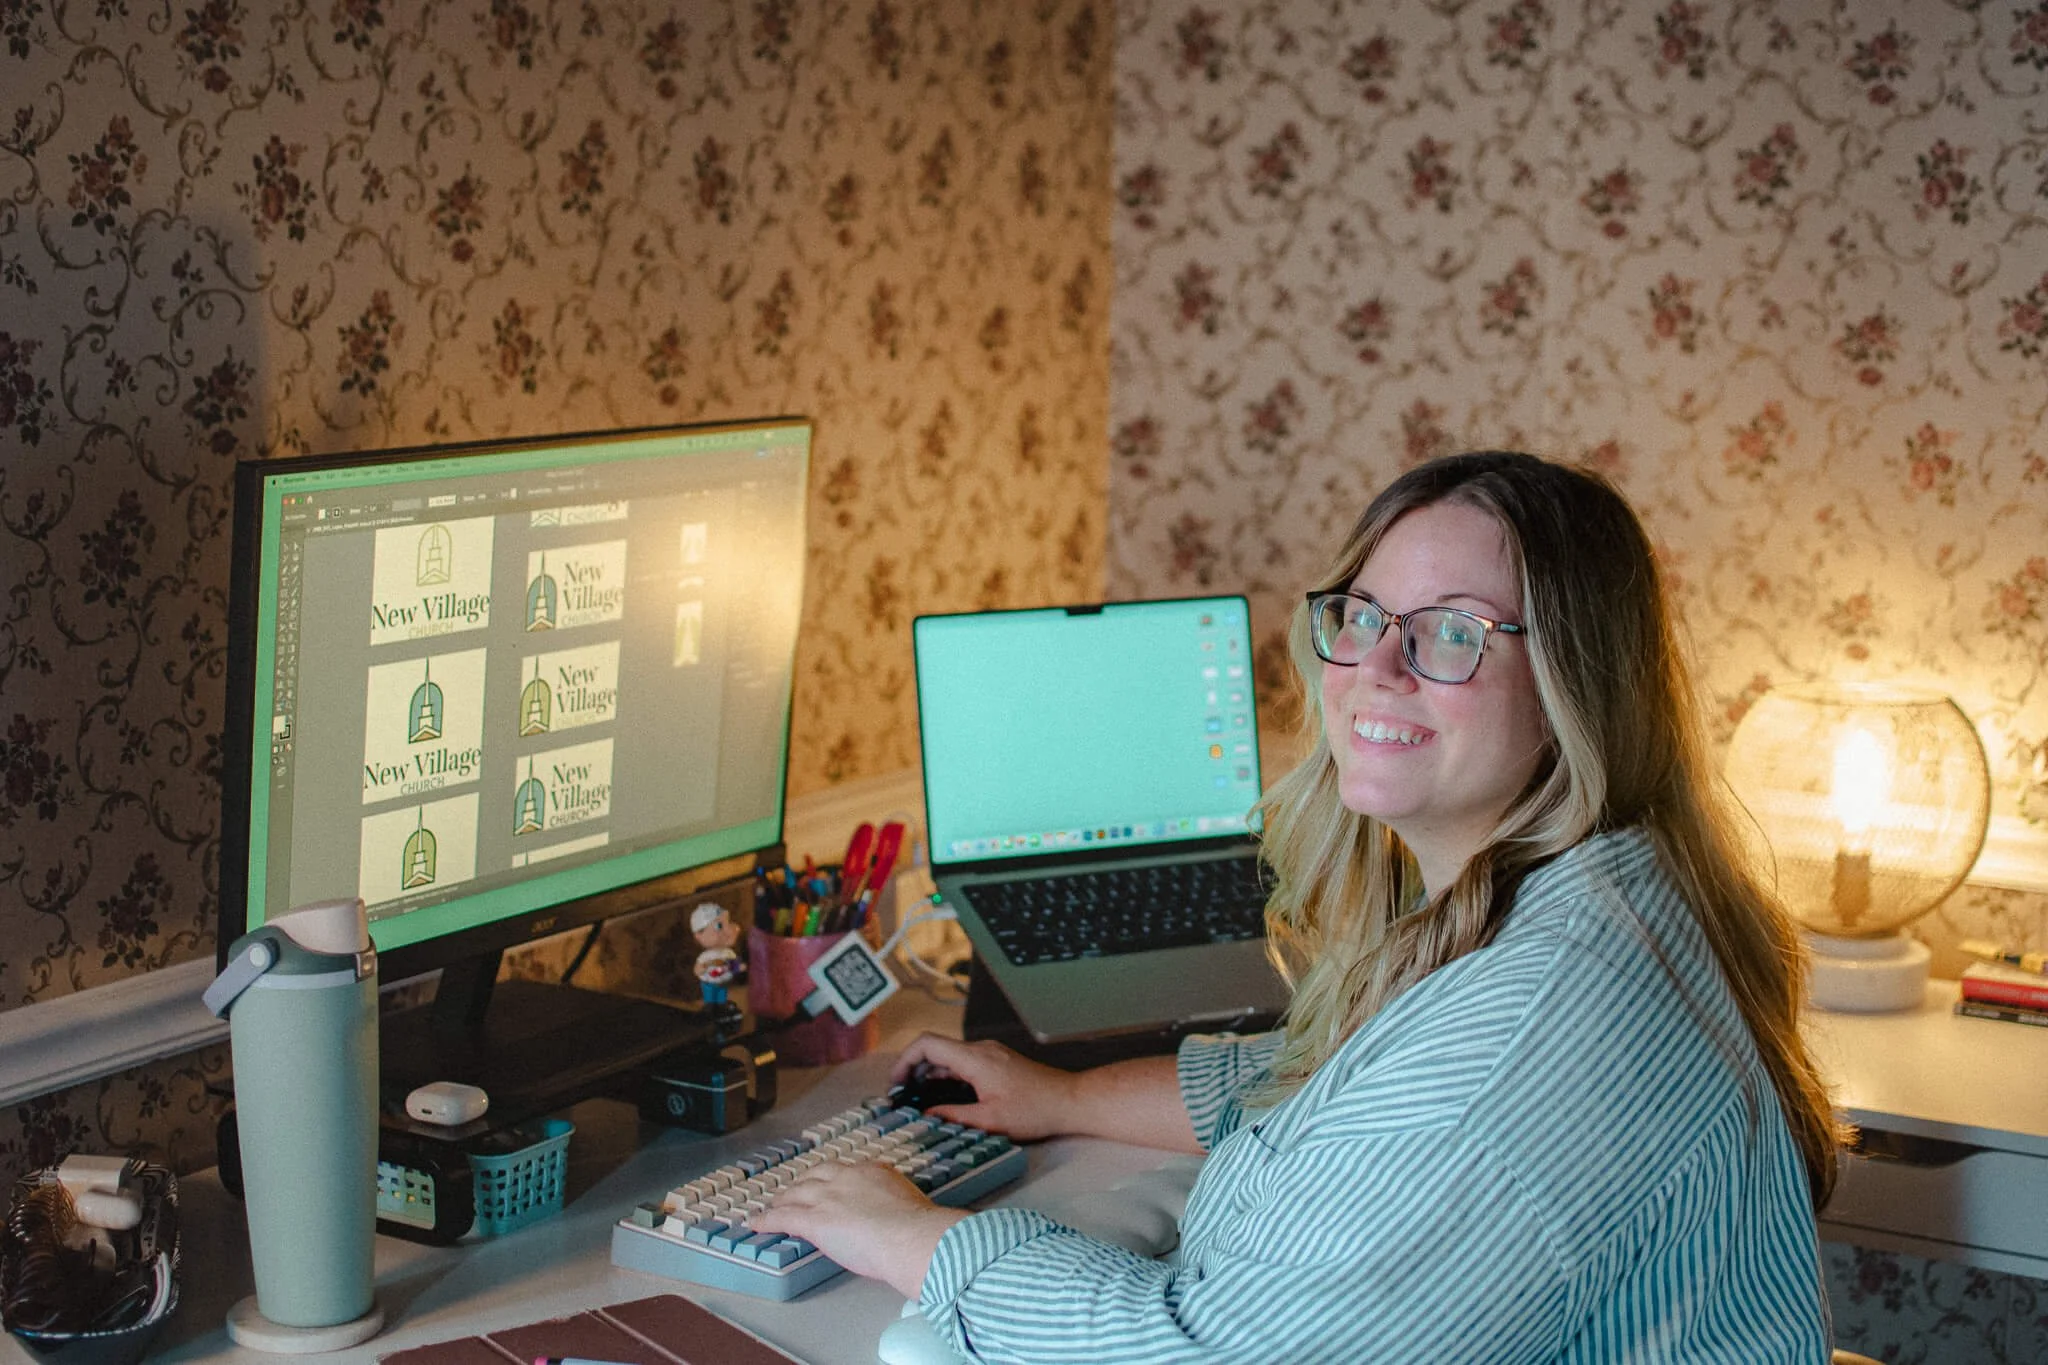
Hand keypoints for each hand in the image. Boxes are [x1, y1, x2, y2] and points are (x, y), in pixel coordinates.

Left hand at [751, 1160, 966, 1299]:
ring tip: (773, 1205)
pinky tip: (756, 1223)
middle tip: (795, 1191)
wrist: (910, 1236)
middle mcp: (846, 1179)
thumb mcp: (912, 1205)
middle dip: (803, 1184)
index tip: (831, 1184)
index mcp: (872, 1173)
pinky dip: (766, 1219)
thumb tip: (906, 1218)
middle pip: (815, 1176)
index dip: (833, 1179)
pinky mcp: (814, 1220)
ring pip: (795, 1193)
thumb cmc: (918, 1229)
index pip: (846, 1172)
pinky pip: (782, 1217)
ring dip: (782, 1200)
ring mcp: (827, 1198)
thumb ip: (900, 1206)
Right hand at [889, 1034, 1077, 1139]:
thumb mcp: (990, 1120)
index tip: (896, 1082)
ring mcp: (990, 1054)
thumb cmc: (1038, 1109)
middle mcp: (981, 1050)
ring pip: (948, 1057)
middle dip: (913, 1070)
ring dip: (930, 1075)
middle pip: (935, 1049)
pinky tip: (943, 1098)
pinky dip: (947, 1077)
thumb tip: (927, 1115)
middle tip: (902, 1095)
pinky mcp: (996, 1062)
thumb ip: (953, 1116)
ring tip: (918, 1099)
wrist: (1069, 1101)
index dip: (905, 1060)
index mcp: (976, 1059)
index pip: (928, 1045)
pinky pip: (962, 1063)